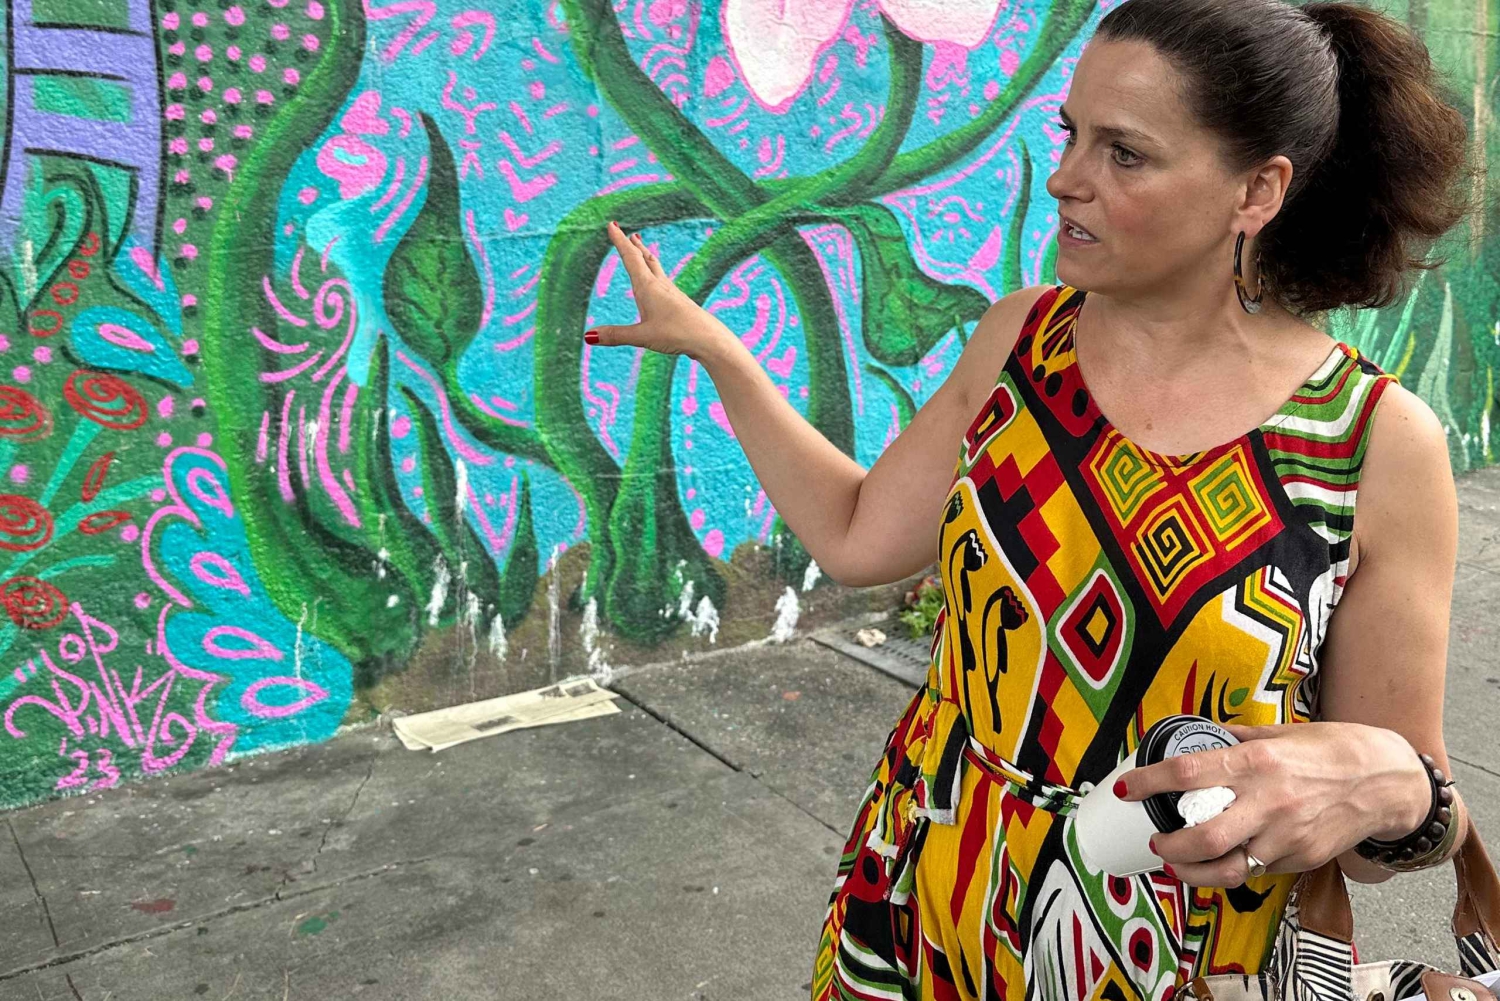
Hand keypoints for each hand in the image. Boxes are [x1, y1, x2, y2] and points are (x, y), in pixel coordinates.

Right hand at [586, 221, 737, 361]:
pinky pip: (663, 280)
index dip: (619, 241)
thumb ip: (616, 335)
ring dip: (645, 256)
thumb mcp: (642, 336)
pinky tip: (658, 282)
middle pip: (644, 258)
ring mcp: (672, 291)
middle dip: (633, 245)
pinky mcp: (679, 301)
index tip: (612, 224)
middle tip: (627, 232)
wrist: (708, 338)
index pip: (630, 258)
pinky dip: (655, 272)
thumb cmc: (677, 334)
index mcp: (647, 287)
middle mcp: (660, 284)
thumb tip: (588, 336)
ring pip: (656, 267)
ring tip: (641, 248)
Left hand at [1116, 722, 1431, 885]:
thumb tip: (1199, 736)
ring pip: (1228, 867)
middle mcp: (1268, 801)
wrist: (1387, 781)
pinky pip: (1256, 870)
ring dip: (1193, 871)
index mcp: (1256, 761)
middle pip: (1204, 835)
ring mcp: (1286, 835)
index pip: (1188, 773)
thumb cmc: (1332, 750)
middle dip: (1170, 844)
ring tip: (1175, 862)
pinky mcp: (1301, 858)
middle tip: (1156, 838)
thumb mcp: (1279, 732)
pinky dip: (1232, 869)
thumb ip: (1236, 738)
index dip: (1149, 782)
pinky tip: (1220, 862)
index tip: (1127, 789)